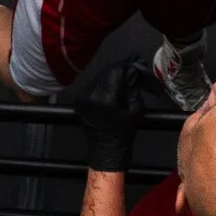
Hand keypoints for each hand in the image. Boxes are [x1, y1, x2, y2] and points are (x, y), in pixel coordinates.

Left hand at [75, 55, 153, 172]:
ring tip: (116, 86)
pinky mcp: (78, 101)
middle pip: (105, 71)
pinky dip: (100, 86)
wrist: (106, 148)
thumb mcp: (137, 108)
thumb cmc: (124, 131)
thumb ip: (134, 87)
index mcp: (108, 97)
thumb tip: (132, 72)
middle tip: (125, 75)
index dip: (125, 66)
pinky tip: (106, 93)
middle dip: (116, 71)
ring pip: (97, 77)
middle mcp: (92, 95)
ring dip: (108, 78)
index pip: (115, 69)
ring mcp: (82, 98)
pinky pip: (91, 86)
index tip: (131, 67)